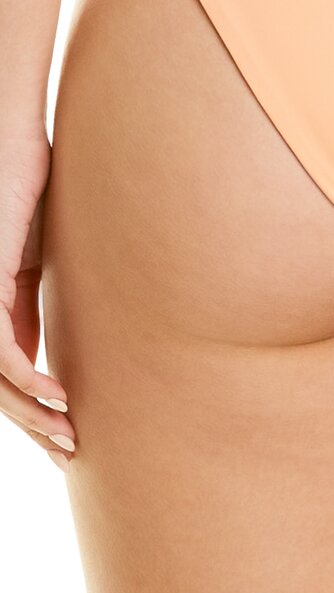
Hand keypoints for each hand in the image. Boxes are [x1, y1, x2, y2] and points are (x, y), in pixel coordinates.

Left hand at [0, 131, 73, 470]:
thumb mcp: (33, 259)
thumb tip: (34, 352)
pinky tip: (59, 397)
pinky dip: (26, 380)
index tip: (65, 431)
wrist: (12, 140)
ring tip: (69, 437)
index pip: (3, 374)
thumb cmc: (27, 189)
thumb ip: (24, 306)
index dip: (31, 410)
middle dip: (33, 426)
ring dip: (32, 415)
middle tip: (69, 452)